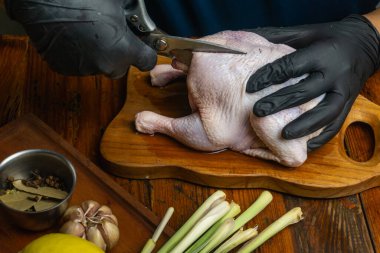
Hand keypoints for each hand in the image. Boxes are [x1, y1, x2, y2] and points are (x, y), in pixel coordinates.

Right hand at [5, 0, 156, 77]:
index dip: (146, 52)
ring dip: (98, 54)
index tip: (144, 48)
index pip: (147, 61)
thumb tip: (140, 14)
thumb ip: (134, 13)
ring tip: (88, 32)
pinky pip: (79, 64)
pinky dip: (79, 55)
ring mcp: (84, 69)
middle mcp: (106, 64)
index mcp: (123, 50)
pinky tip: (74, 37)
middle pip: (121, 67)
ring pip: (99, 65)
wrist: (42, 0)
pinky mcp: (64, 69)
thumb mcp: (117, 1)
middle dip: (120, 54)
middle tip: (112, 35)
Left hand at [246, 15, 379, 150]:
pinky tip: (305, 146)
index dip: (270, 76)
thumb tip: (250, 40)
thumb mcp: (307, 32)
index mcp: (322, 53)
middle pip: (306, 91)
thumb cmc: (328, 38)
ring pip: (325, 112)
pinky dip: (321, 137)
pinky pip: (337, 124)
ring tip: (282, 135)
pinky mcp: (349, 104)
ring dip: (304, 125)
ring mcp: (344, 91)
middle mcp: (335, 73)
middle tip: (258, 111)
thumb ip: (281, 38)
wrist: (365, 45)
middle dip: (280, 103)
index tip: (250, 86)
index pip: (292, 66)